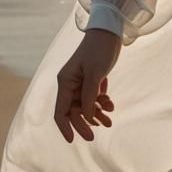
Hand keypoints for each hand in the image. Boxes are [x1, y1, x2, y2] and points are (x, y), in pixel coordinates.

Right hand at [54, 28, 122, 142]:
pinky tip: (111, 106)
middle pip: (74, 111)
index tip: (73, 141)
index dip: (65, 128)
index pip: (61, 112)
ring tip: (109, 121)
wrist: (110, 31)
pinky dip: (101, 103)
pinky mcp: (92, 79)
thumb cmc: (99, 50)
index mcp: (65, 82)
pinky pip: (94, 97)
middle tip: (95, 135)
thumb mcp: (95, 74)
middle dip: (85, 123)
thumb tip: (88, 117)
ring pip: (86, 106)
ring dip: (96, 114)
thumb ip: (90, 96)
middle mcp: (70, 84)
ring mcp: (81, 82)